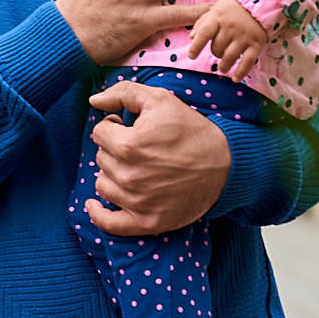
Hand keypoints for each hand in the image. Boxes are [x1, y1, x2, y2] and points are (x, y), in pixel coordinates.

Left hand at [81, 81, 230, 235]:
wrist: (225, 164)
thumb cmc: (191, 130)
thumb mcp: (160, 99)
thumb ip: (123, 93)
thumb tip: (94, 101)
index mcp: (129, 145)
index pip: (99, 133)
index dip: (113, 127)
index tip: (127, 128)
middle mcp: (129, 176)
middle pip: (100, 159)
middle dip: (114, 150)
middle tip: (138, 148)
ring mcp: (137, 202)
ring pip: (102, 185)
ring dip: (112, 175)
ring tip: (134, 167)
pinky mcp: (146, 221)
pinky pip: (109, 223)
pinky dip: (98, 214)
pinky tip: (93, 205)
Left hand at [187, 0, 267, 81]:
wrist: (260, 3)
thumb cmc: (232, 9)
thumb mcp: (215, 10)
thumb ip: (202, 23)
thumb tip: (191, 37)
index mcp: (218, 17)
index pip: (204, 33)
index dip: (196, 46)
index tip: (191, 56)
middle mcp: (231, 27)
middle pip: (217, 48)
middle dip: (215, 53)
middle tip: (218, 51)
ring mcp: (244, 36)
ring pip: (229, 57)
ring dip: (224, 66)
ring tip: (222, 68)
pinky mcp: (256, 43)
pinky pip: (247, 62)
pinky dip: (241, 72)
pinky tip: (235, 78)